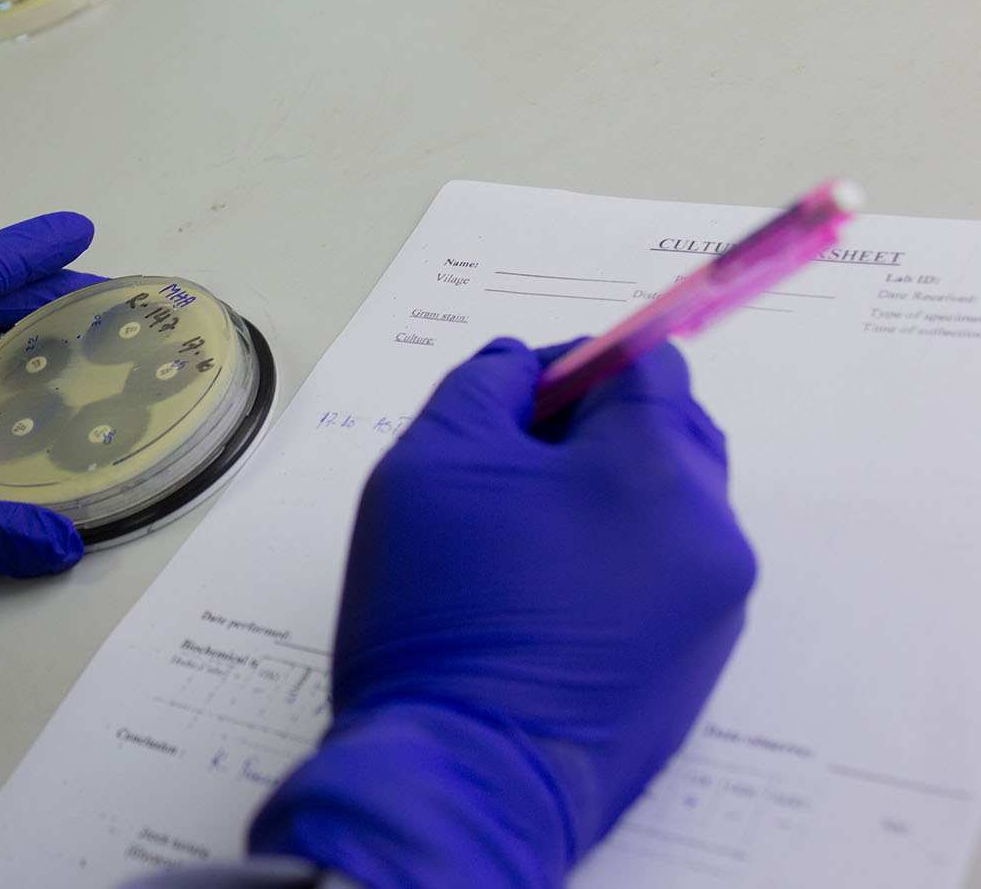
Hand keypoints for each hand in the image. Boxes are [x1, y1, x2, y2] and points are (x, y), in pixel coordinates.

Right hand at [250, 338, 755, 886]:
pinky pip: (662, 581)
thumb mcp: (427, 462)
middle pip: (669, 433)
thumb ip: (481, 385)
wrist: (461, 776)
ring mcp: (713, 612)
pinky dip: (611, 567)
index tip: (509, 404)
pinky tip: (537, 601)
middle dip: (591, 432)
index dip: (570, 366)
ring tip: (514, 544)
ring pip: (666, 510)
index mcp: (657, 472)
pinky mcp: (694, 670)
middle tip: (503, 470)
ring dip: (602, 501)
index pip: (645, 364)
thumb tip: (521, 368)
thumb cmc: (442, 619)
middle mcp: (711, 537)